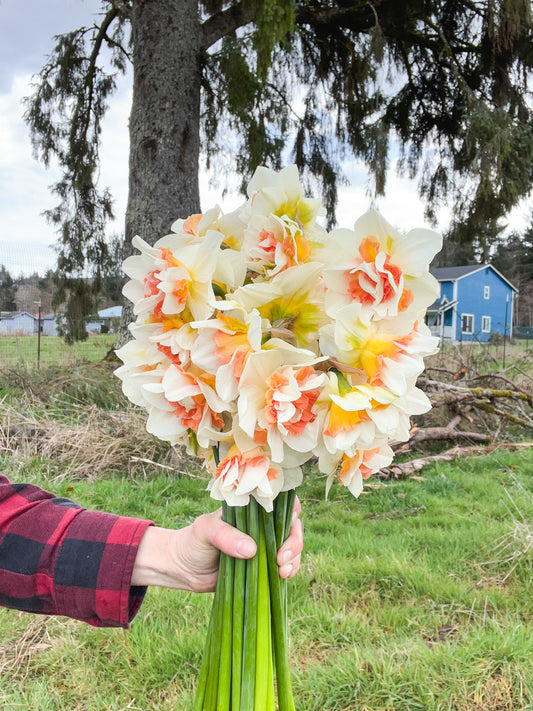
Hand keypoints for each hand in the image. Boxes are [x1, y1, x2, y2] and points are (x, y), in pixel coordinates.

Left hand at [131, 498, 303, 592]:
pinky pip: (284, 566)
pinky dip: (289, 570)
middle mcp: (261, 526)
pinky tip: (283, 577)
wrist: (183, 569)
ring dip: (293, 559)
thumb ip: (225, 536)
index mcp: (251, 509)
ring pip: (291, 547)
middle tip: (281, 558)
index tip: (290, 523)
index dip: (290, 510)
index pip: (279, 502)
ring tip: (282, 571)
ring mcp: (264, 546)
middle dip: (293, 542)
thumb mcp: (205, 530)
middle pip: (291, 526)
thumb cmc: (193, 541)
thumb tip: (251, 549)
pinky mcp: (262, 566)